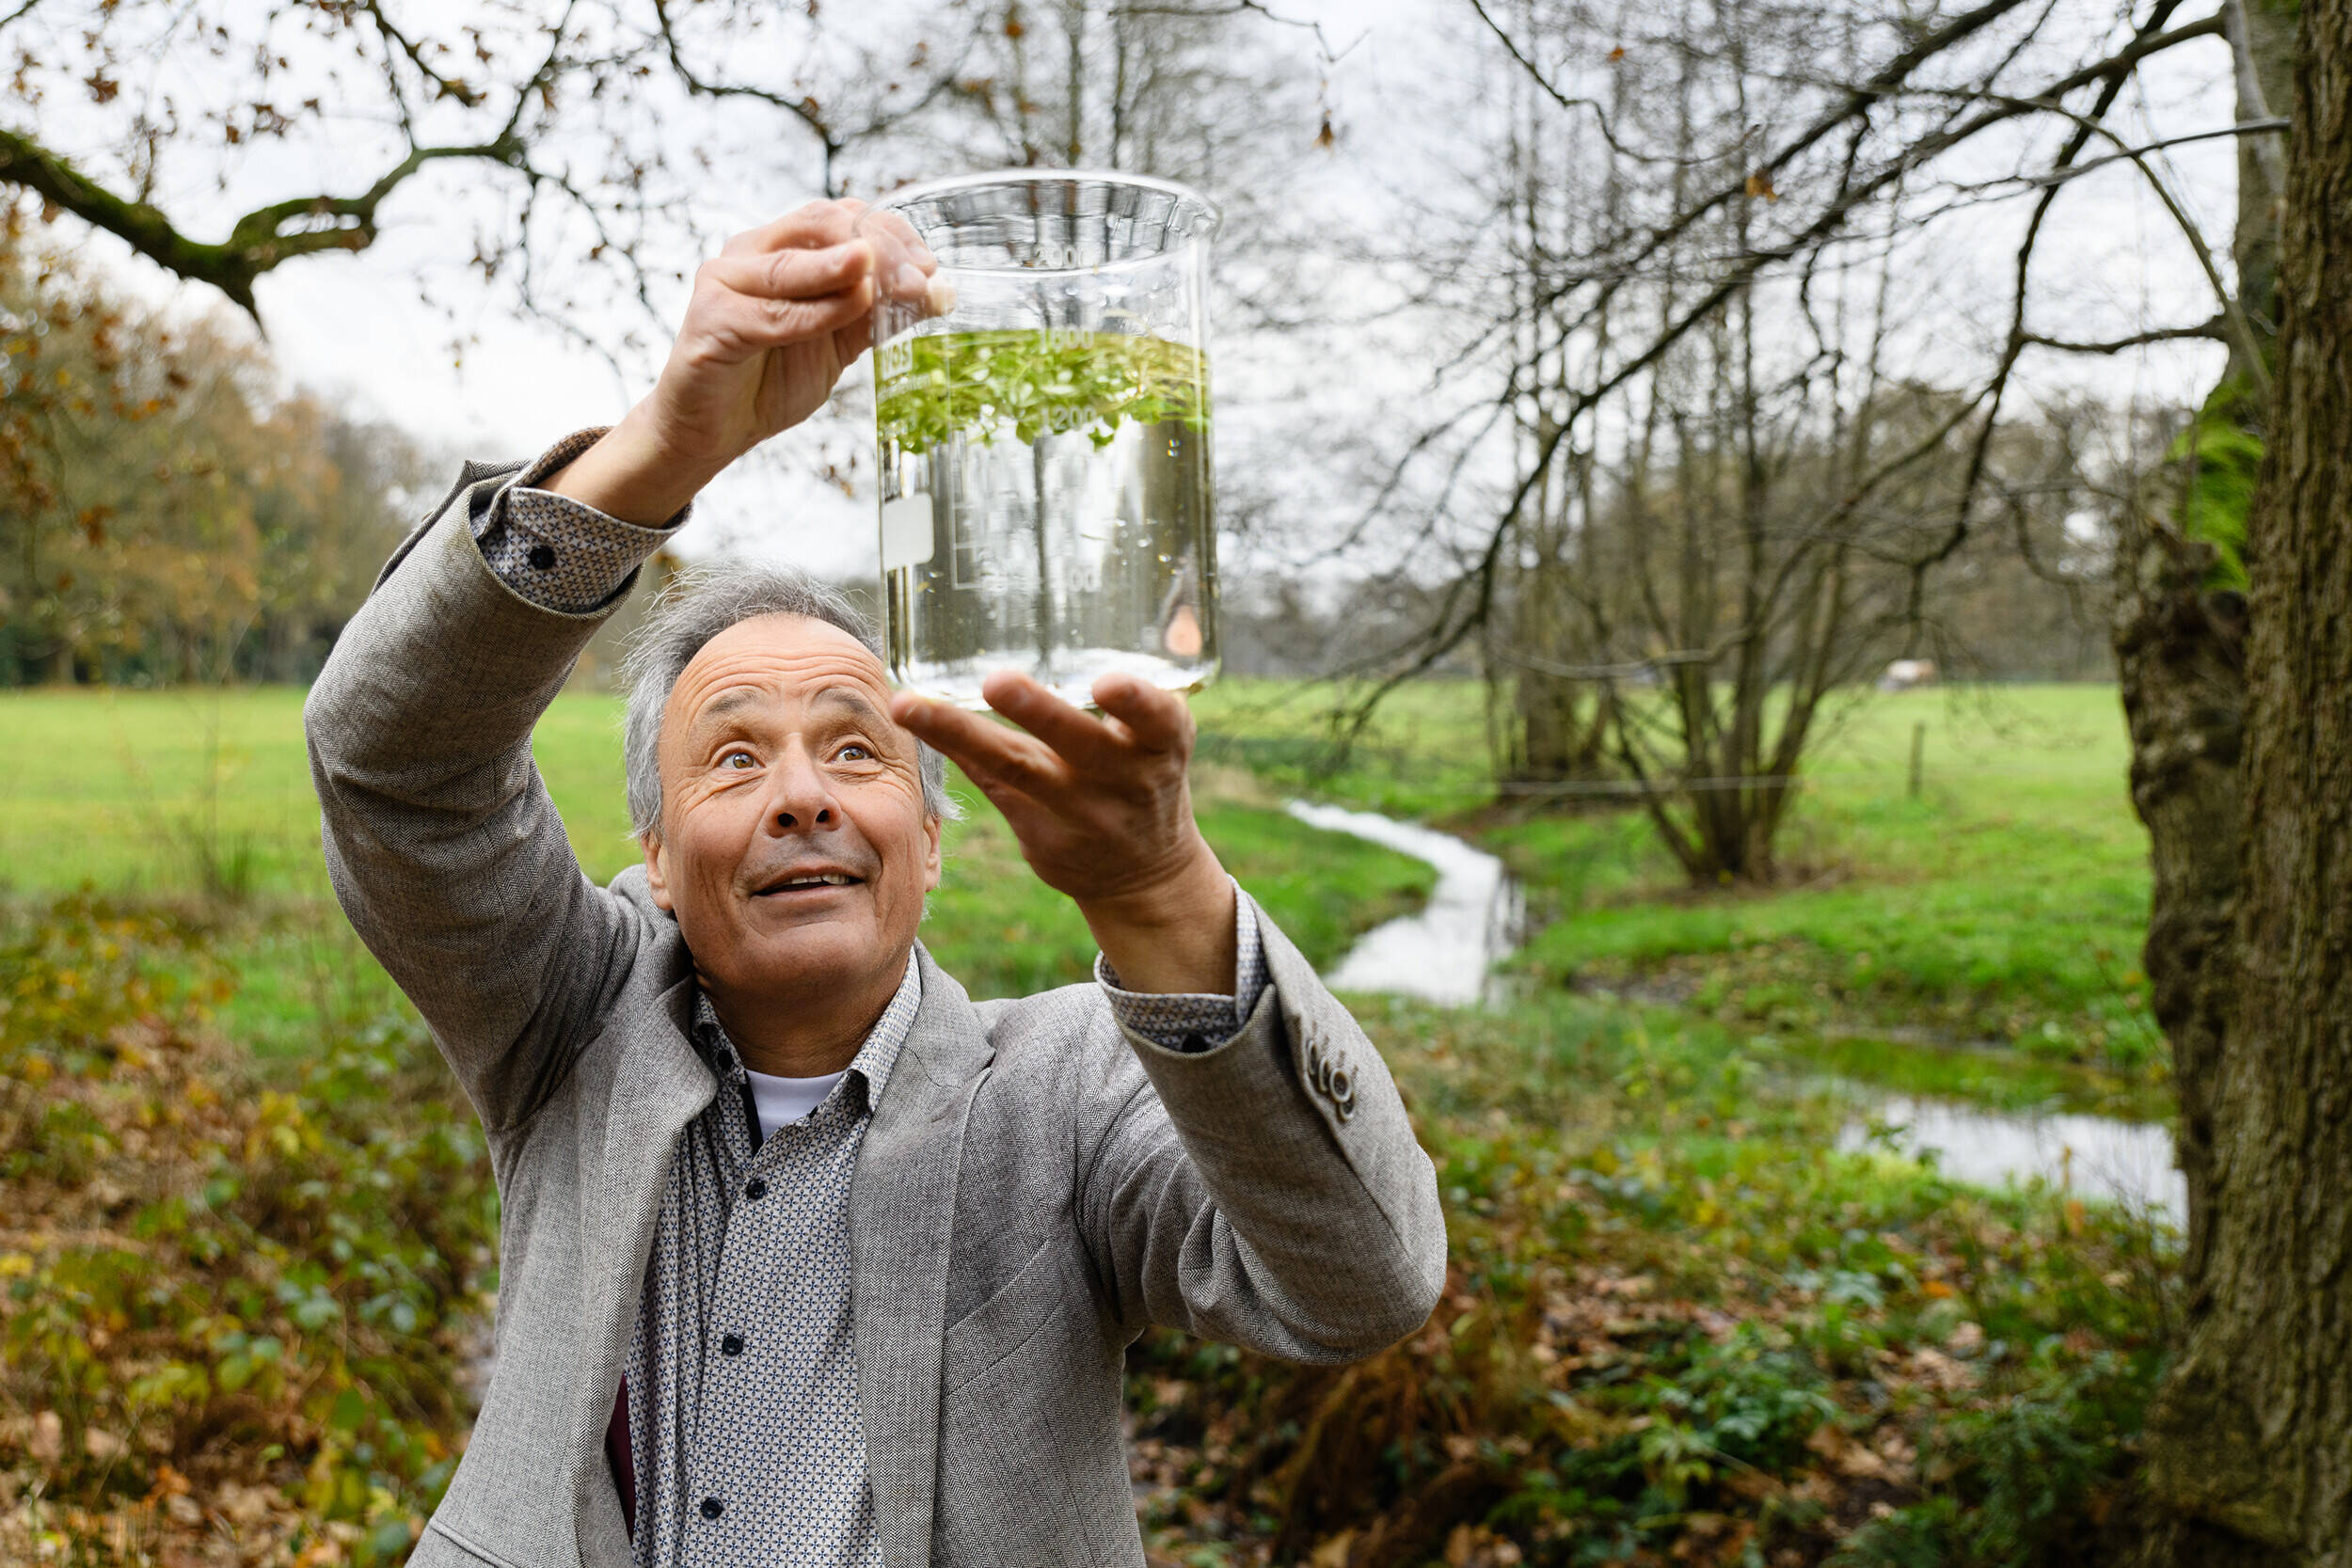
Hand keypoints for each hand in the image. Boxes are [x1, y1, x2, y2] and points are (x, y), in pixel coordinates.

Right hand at [548, 199, 935, 524]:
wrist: (713, 428)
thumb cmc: (771, 377)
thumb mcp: (839, 343)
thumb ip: (878, 316)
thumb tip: (938, 294)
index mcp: (782, 247)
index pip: (842, 216)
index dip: (891, 232)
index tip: (931, 264)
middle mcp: (750, 252)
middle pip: (820, 225)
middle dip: (879, 247)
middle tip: (921, 275)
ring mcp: (725, 281)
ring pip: (793, 265)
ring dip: (847, 271)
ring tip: (890, 279)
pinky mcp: (711, 321)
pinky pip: (772, 314)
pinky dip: (817, 312)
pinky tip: (854, 310)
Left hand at [892, 670, 1238, 995]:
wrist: (1142, 873)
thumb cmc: (1146, 774)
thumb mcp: (1165, 735)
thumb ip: (1152, 687)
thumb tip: (1179, 615)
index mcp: (1163, 746)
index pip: (1159, 721)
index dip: (1136, 704)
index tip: (1107, 683)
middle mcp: (1124, 783)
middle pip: (1080, 746)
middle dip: (1039, 713)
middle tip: (997, 681)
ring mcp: (1078, 814)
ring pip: (1016, 770)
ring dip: (963, 734)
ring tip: (912, 705)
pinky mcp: (1038, 834)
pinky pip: (989, 782)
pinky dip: (952, 746)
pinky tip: (913, 717)